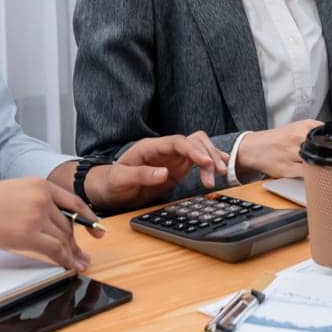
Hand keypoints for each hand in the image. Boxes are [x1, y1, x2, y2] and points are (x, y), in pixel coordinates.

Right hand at [0, 177, 93, 271]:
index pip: (72, 202)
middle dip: (76, 242)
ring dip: (72, 254)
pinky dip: (65, 260)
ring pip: (64, 238)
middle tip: (83, 256)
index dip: (88, 218)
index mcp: (39, 184)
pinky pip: (55, 249)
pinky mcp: (29, 233)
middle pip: (68, 224)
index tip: (97, 230)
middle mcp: (43, 196)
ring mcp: (37, 214)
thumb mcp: (11, 194)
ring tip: (78, 265)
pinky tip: (69, 267)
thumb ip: (31, 204)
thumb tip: (44, 225)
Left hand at [90, 133, 230, 207]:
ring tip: (221, 174)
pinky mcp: (177, 167)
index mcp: (150, 147)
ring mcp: (172, 157)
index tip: (206, 161)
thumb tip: (164, 173)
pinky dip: (210, 163)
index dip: (193, 150)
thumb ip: (141, 175)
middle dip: (208, 154)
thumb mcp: (121, 180)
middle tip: (218, 173)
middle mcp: (164, 149)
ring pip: (199, 148)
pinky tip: (221, 168)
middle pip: (193, 142)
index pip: (177, 142)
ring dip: (212, 158)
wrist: (110, 189)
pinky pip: (198, 160)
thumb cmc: (112, 183)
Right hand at [236, 120, 322, 179]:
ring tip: (326, 169)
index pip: (328, 132)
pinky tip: (315, 176)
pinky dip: (312, 175)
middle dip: (330, 155)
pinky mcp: (287, 169)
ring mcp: (292, 153)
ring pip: (315, 161)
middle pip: (323, 147)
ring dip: (322, 166)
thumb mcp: (296, 127)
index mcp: (303, 126)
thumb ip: (314, 131)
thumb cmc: (277, 139)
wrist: (253, 148)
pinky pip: (306, 174)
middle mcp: (298, 138)